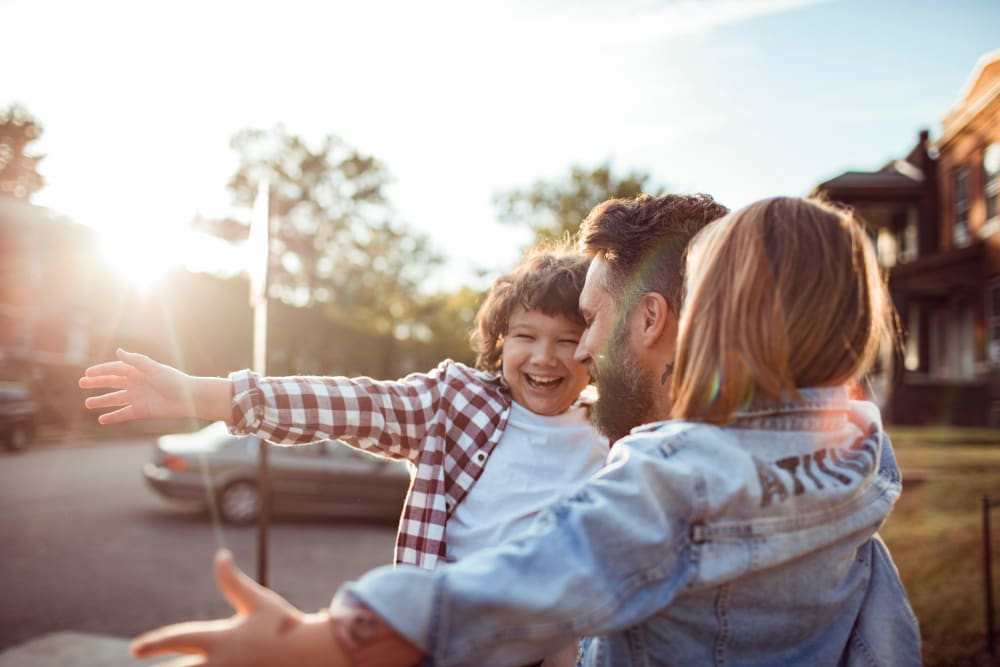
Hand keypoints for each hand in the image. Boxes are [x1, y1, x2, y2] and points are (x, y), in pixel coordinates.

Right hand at [79, 349, 228, 423]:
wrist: (189, 398)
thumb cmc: (173, 380)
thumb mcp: (153, 369)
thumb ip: (136, 361)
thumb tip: (118, 351)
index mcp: (138, 371)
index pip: (115, 369)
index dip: (101, 370)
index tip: (87, 373)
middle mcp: (136, 383)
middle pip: (112, 383)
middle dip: (97, 383)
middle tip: (81, 384)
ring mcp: (138, 397)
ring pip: (115, 399)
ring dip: (101, 401)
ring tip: (87, 403)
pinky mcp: (141, 411)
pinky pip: (123, 414)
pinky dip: (113, 417)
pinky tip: (101, 420)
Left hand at [131, 549, 350, 666]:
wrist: (312, 653)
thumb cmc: (284, 624)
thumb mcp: (257, 601)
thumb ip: (232, 581)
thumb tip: (220, 556)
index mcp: (221, 639)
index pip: (179, 639)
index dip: (155, 644)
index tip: (136, 649)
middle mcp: (221, 663)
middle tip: (144, 660)